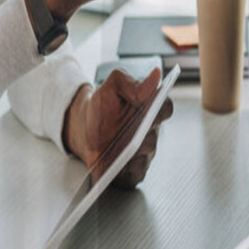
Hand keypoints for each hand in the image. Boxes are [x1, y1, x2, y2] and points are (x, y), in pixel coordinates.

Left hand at [65, 68, 173, 189]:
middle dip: (143, 132)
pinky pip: (137, 172)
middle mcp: (151, 129)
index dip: (160, 107)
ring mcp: (145, 150)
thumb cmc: (102, 107)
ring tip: (120, 151)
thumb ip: (130, 82)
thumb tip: (155, 76)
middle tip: (133, 132)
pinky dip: (127, 170)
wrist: (84, 130)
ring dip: (133, 151)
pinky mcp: (136, 169)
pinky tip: (116, 167)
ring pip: (146, 152)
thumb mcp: (110, 87)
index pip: (164, 106)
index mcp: (149, 106)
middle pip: (154, 132)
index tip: (151, 108)